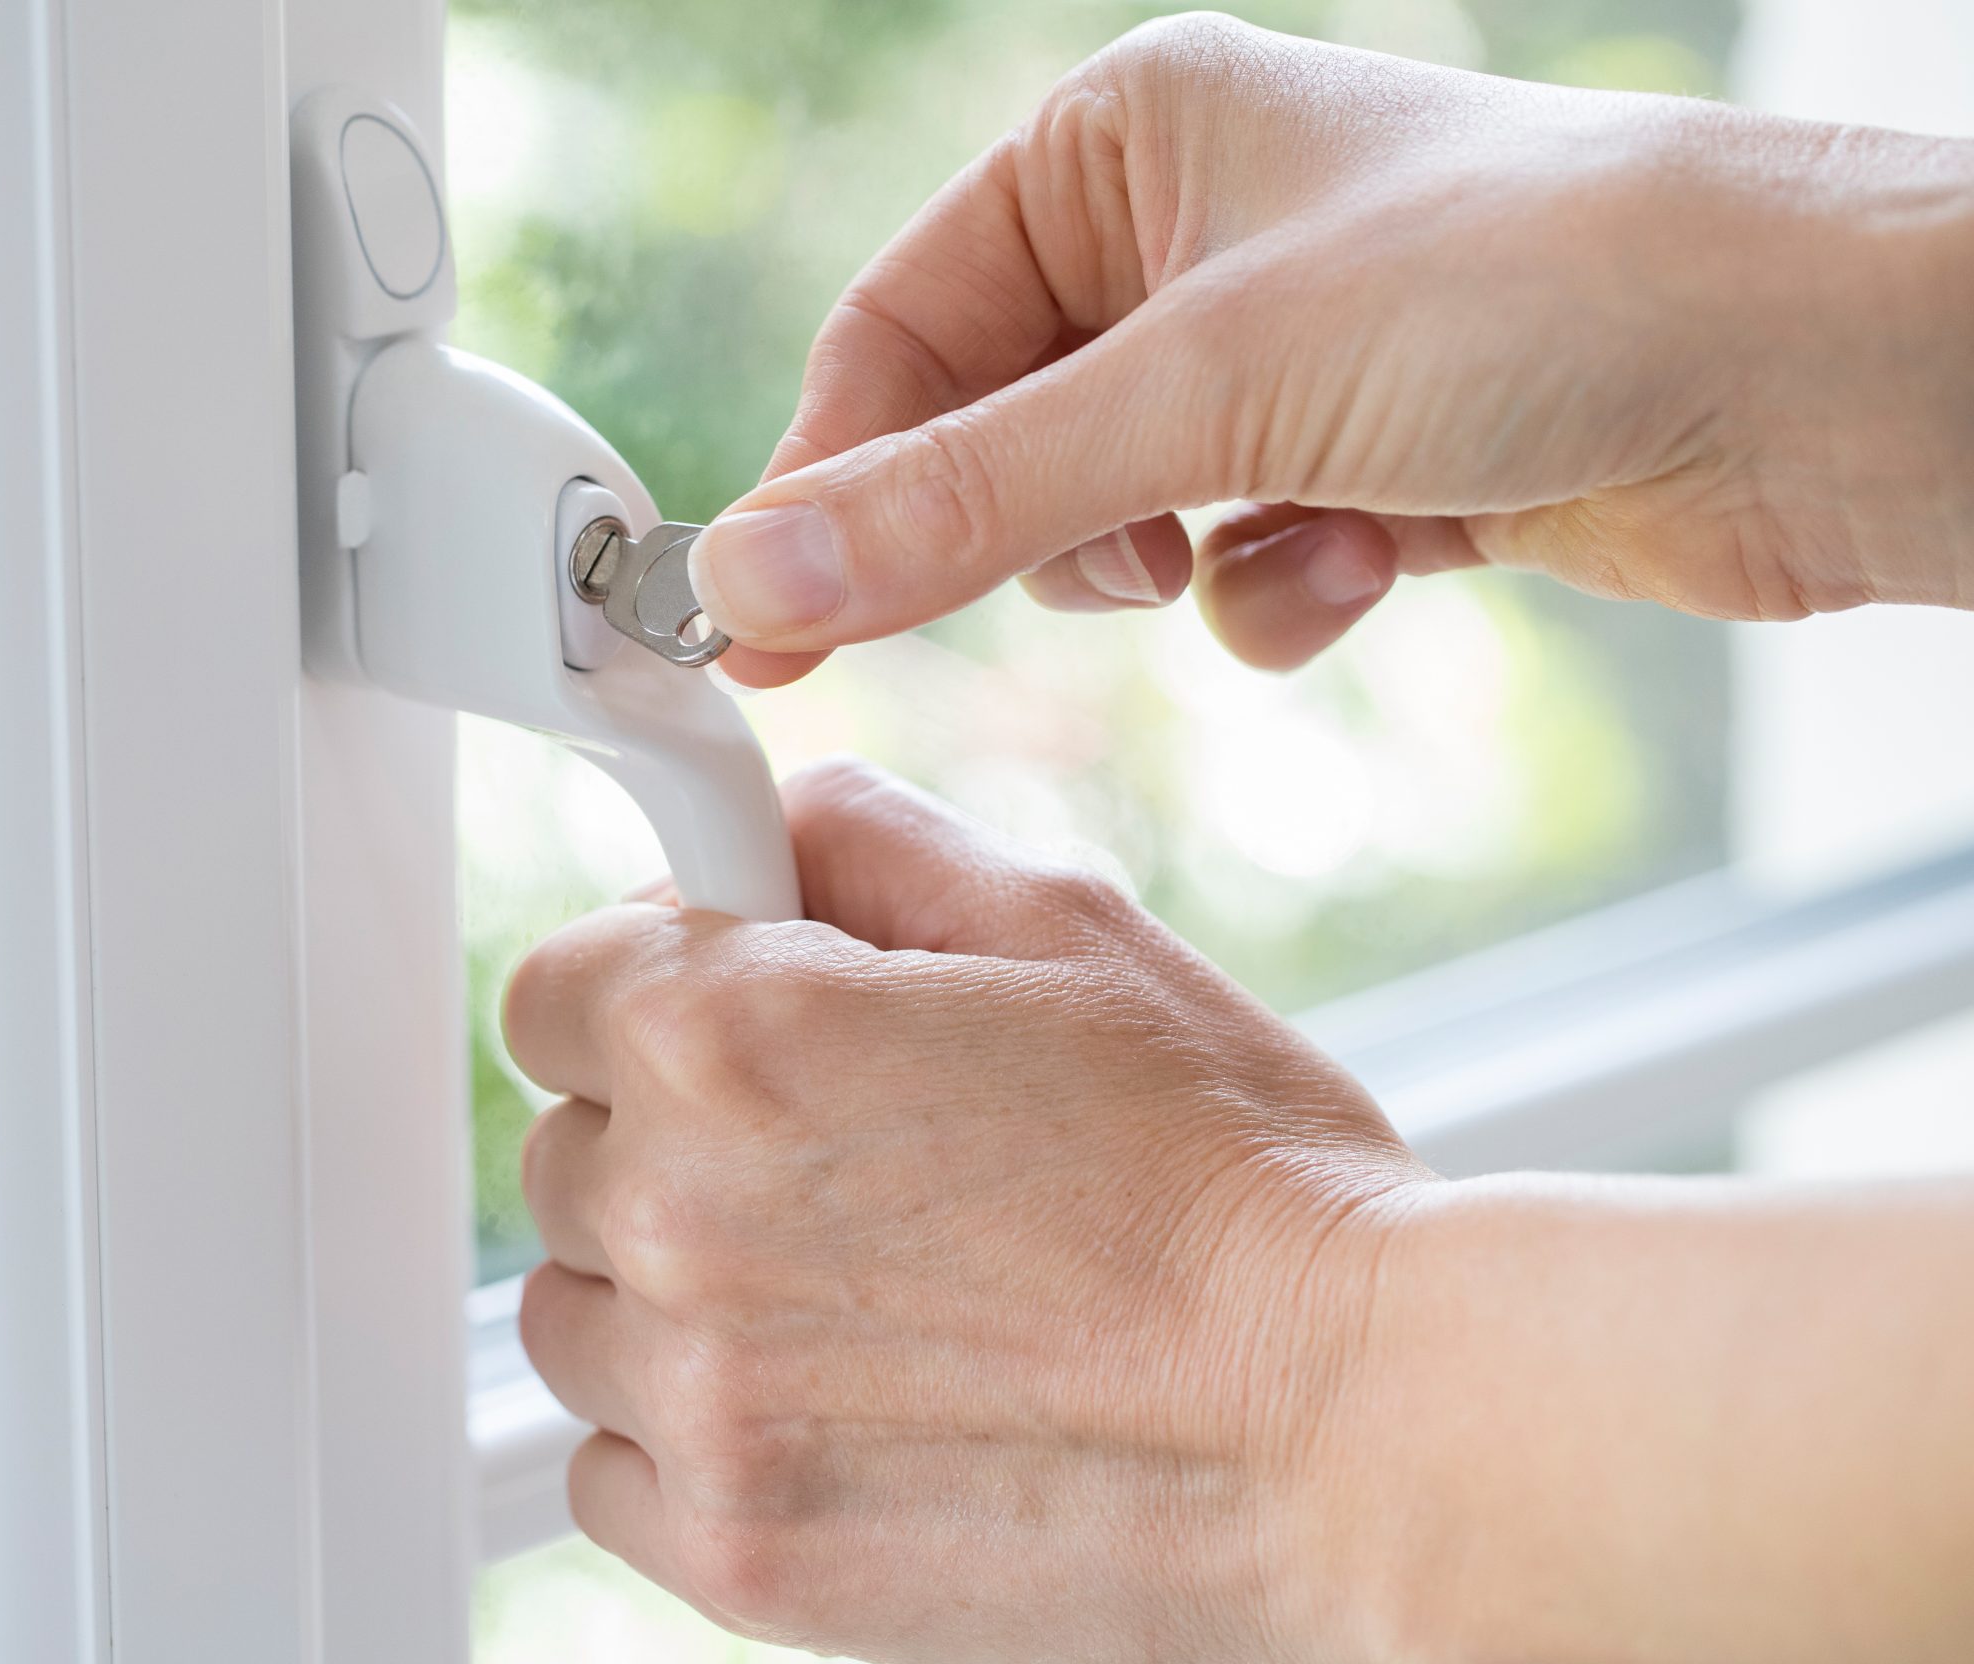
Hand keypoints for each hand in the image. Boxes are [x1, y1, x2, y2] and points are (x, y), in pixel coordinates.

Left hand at [503, 758, 1430, 1663]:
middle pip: (559, 1155)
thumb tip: (756, 833)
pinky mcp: (737, 1553)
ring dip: (668, 1298)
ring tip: (850, 1299)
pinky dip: (686, 1441)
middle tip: (834, 1168)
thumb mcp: (1061, 927)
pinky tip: (827, 1410)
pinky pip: (608, 1473)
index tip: (713, 1028)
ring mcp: (699, 1398)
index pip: (553, 991)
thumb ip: (864, 844)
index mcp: (732, 1034)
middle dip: (666, 1141)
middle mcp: (680, 1214)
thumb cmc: (1231, 1175)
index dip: (641, 994)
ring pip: (576, 1319)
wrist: (1351, 1426)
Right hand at [687, 13, 1973, 684]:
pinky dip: (1283, 590)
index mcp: (1123, 143)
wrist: (1814, 380)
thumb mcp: (1203, 391)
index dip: (827, 479)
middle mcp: (1190, 240)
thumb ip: (962, 498)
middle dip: (1032, 529)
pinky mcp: (1360, 466)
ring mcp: (1278, 358)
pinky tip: (1377, 562)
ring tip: (1263, 532)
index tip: (751, 618)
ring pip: (1109, 523)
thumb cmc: (1534, 288)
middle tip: (1030, 596)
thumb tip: (759, 570)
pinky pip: (1233, 570)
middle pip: (994, 436)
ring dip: (1175, 563)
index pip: (899, 330)